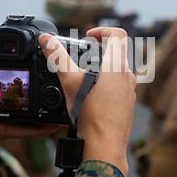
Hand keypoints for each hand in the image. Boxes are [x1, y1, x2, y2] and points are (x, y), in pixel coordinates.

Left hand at [0, 81, 59, 140]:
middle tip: (54, 92)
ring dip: (44, 114)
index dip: (23, 88)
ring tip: (59, 106)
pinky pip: (24, 130)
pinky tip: (53, 123)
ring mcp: (1, 124)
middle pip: (23, 105)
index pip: (9, 94)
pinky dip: (40, 129)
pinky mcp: (2, 133)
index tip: (36, 76)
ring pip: (28, 118)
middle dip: (39, 99)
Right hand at [39, 27, 135, 175]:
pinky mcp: (127, 105)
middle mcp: (128, 76)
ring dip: (102, 67)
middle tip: (82, 55)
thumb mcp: (69, 81)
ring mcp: (130, 91)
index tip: (88, 36)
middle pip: (118, 52)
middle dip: (99, 49)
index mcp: (117, 65)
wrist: (103, 147)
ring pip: (118, 70)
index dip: (102, 30)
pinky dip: (106, 83)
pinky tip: (90, 96)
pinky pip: (119, 86)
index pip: (118, 34)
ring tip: (83, 76)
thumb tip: (46, 39)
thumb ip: (57, 57)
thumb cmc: (89, 115)